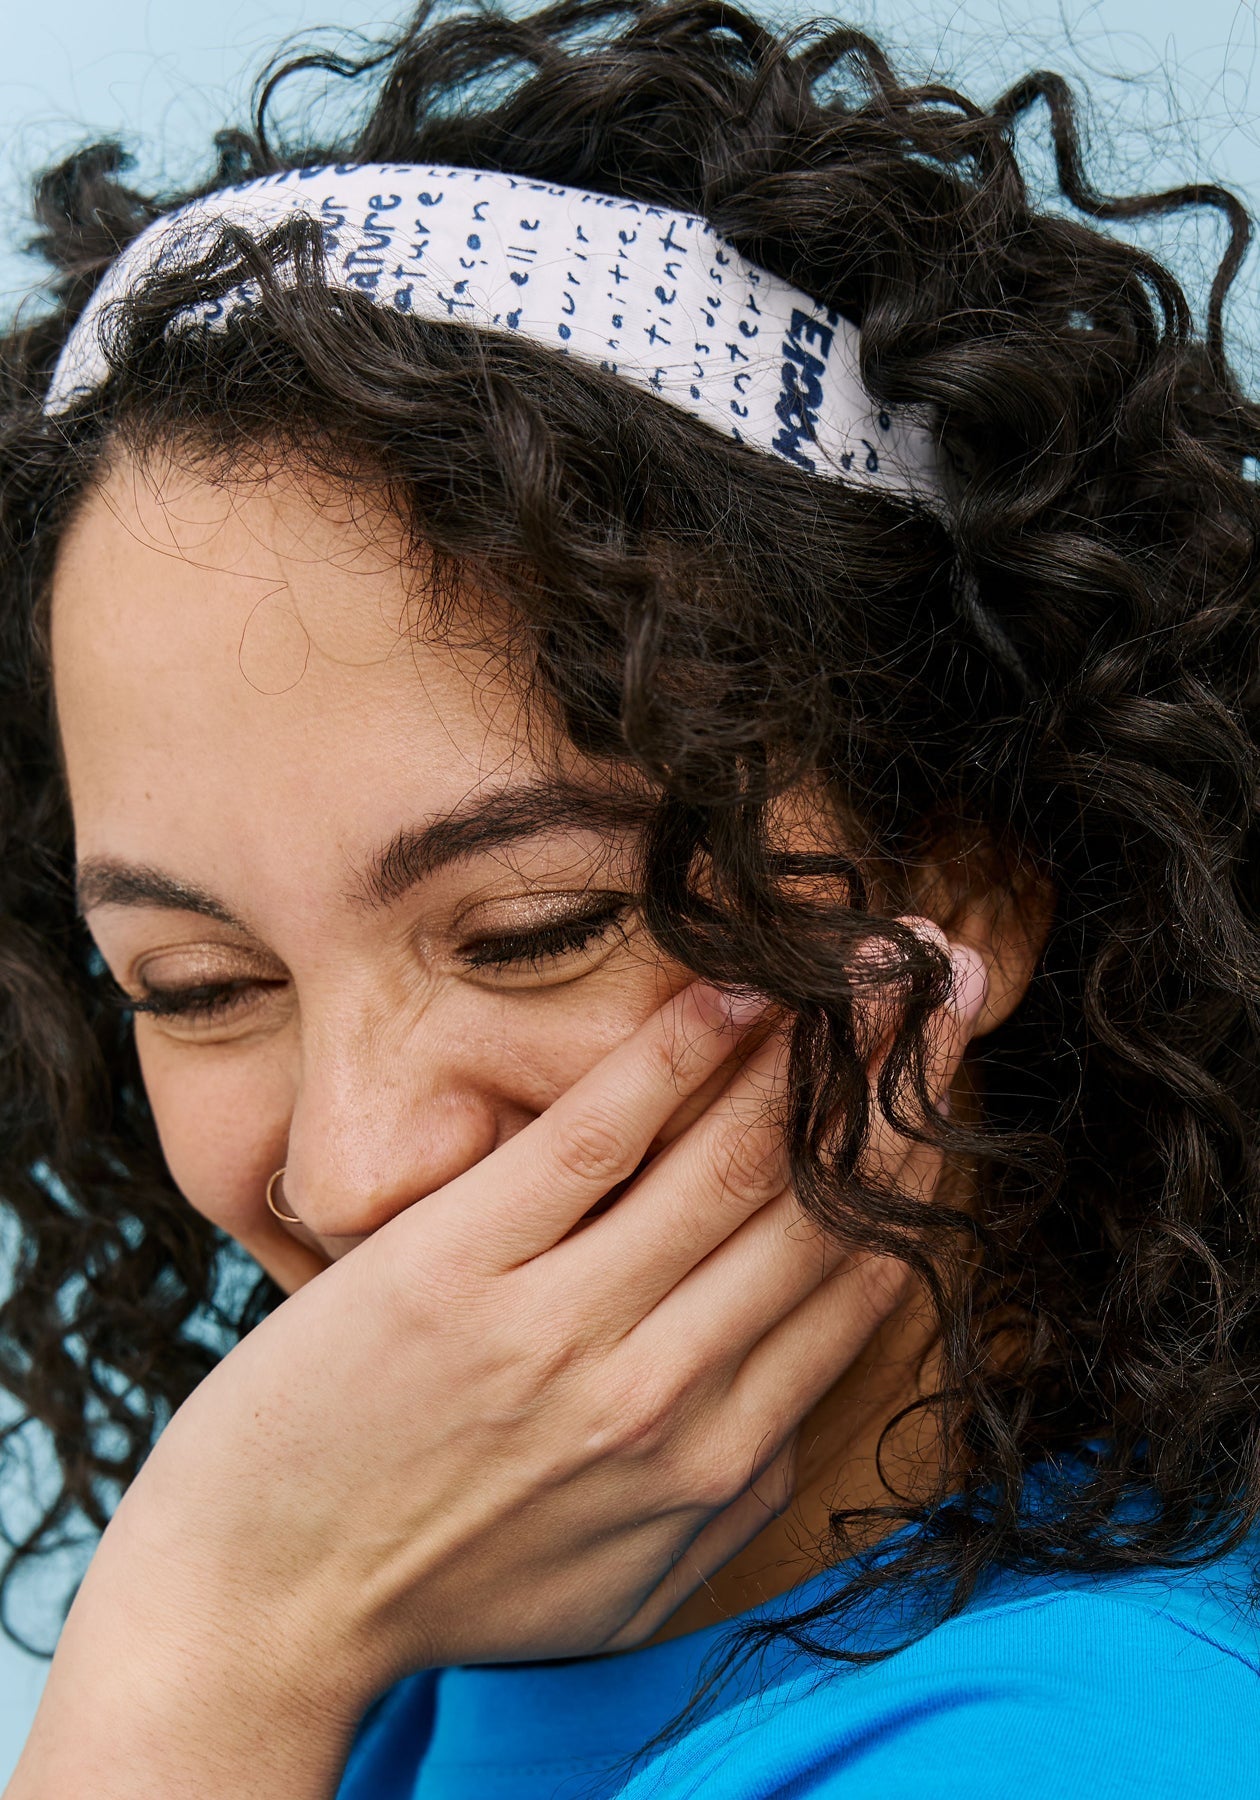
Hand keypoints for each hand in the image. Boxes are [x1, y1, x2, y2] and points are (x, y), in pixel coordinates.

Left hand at [7, 920, 985, 1798]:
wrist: (264, 1600)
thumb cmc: (450, 1582)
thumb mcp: (628, 1577)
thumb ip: (736, 1481)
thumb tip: (811, 1374)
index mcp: (717, 1460)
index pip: (858, 1277)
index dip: (919, 1159)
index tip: (947, 1070)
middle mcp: (662, 1394)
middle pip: (819, 1202)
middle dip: (898, 1075)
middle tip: (943, 968)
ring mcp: (558, 1330)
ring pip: (729, 1159)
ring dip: (816, 1044)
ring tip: (869, 955)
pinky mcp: (454, 1271)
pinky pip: (592, 1140)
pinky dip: (676, 1054)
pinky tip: (736, 984)